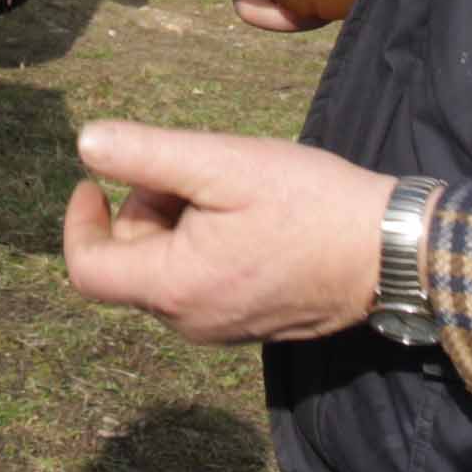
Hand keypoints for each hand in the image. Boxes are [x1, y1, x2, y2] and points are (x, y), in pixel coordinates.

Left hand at [61, 120, 391, 343]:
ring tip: (230, 189)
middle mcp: (191, 322)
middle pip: (132, 265)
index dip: (79, 222)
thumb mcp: (224, 163)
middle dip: (144, 210)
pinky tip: (250, 215)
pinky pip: (202, 284)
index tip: (94, 181)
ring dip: (177, 225)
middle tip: (193, 169)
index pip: (88, 270)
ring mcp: (223, 328)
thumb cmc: (309, 204)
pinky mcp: (251, 323)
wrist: (391, 254)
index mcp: (175, 288)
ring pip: (168, 272)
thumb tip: (86, 143)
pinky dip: (205, 245)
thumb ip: (148, 154)